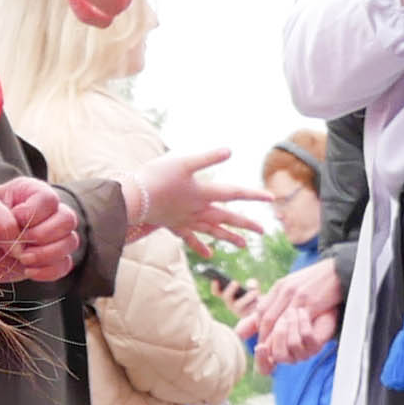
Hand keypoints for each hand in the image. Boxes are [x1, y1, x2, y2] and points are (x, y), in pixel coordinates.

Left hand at [0, 175, 80, 287]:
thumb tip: (18, 238)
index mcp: (29, 192)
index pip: (50, 199)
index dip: (34, 215)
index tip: (14, 220)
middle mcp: (45, 211)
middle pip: (68, 219)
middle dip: (44, 236)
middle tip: (20, 245)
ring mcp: (50, 236)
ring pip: (71, 242)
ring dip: (47, 255)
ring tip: (22, 259)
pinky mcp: (49, 259)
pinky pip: (65, 265)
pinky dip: (49, 271)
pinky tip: (28, 270)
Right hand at [129, 146, 271, 254]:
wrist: (132, 198)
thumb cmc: (156, 176)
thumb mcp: (183, 161)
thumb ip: (207, 158)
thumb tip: (230, 150)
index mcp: (203, 193)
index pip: (233, 193)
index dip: (253, 195)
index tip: (271, 199)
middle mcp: (198, 210)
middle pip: (227, 217)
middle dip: (246, 224)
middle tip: (263, 231)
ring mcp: (186, 220)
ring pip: (212, 231)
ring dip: (229, 237)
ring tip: (244, 245)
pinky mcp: (174, 224)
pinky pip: (190, 238)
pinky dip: (200, 246)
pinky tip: (210, 254)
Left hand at [247, 253, 346, 368]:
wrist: (338, 271)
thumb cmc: (317, 279)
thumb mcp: (294, 282)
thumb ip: (279, 297)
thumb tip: (270, 310)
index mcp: (280, 285)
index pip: (261, 309)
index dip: (258, 326)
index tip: (262, 337)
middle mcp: (286, 290)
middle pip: (267, 318)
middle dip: (264, 335)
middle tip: (265, 348)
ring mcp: (297, 297)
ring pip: (279, 322)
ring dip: (276, 338)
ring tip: (276, 348)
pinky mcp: (311, 304)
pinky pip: (296, 323)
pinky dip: (292, 334)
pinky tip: (293, 342)